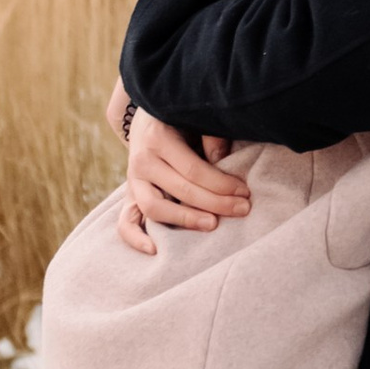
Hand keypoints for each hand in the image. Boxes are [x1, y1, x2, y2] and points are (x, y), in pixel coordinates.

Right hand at [118, 107, 250, 255]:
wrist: (148, 118)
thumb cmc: (180, 120)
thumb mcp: (194, 118)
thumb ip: (210, 136)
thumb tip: (222, 162)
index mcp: (159, 139)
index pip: (193, 170)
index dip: (221, 184)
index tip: (244, 192)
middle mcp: (142, 160)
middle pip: (181, 190)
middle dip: (216, 203)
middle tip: (242, 209)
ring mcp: (133, 180)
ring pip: (155, 208)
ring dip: (186, 220)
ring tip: (213, 225)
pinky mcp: (130, 196)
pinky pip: (125, 222)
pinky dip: (135, 239)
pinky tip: (154, 250)